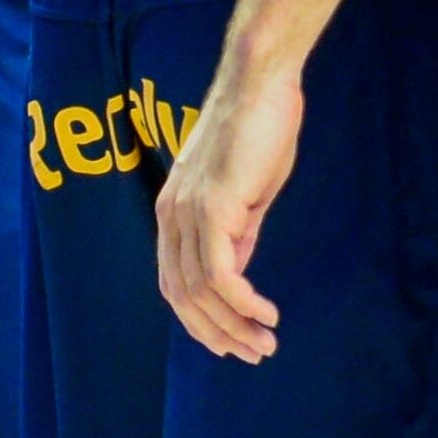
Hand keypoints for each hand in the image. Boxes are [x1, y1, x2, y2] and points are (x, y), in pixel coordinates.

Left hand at [155, 56, 302, 361]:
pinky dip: (240, 302)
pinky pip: (220, 272)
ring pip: (201, 292)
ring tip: (265, 343)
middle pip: (183, 298)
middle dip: (218, 334)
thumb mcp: (247, 190)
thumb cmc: (261, 129)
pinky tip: (265, 314)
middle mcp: (172, 218)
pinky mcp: (213, 208)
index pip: (176, 284)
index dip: (202, 319)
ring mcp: (189, 214)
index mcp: (174, 213)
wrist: (261, 84)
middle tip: (254, 354)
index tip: (235, 339)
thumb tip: (236, 272)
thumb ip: (237, 230)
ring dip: (233, 326)